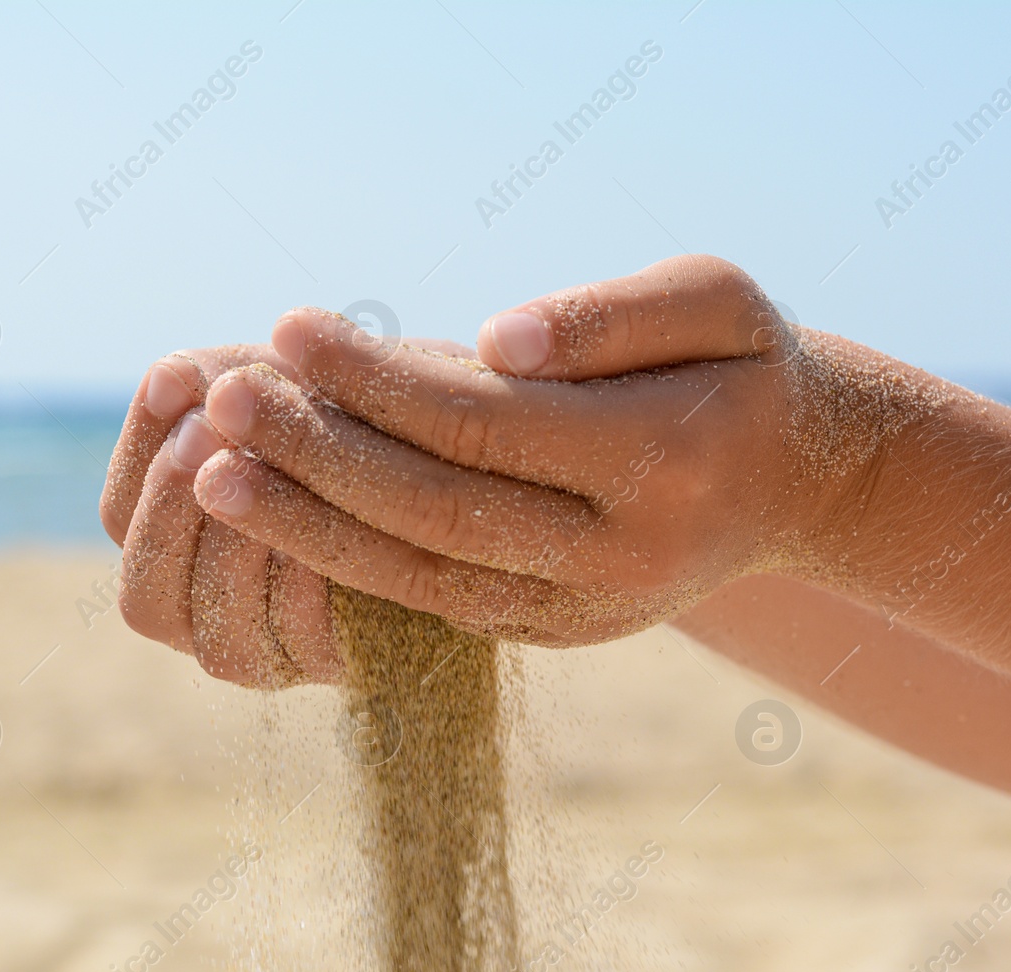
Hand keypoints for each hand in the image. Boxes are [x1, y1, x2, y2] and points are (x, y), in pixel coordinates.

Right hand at [100, 344, 337, 687]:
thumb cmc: (363, 416)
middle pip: (147, 594)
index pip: (121, 515)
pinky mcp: (336, 661)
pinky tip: (327, 513)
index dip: (140, 450)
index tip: (179, 381)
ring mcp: (269, 651)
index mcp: (175, 543)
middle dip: (175, 506)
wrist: (466, 469)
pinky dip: (303, 575)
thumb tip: (170, 378)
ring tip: (269, 462)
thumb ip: (230, 383)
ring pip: (218, 626)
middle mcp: (207, 613)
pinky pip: (299, 636)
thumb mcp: (293, 385)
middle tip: (213, 430)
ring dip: (236, 542)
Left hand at [189, 256, 937, 644]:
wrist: (794, 480)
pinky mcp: (561, 634)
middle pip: (440, 509)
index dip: (379, 381)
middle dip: (321, 456)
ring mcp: (590, 610)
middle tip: (226, 400)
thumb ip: (610, 313)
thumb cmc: (741, 366)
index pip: (487, 424)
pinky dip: (354, 568)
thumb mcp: (713, 299)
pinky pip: (441, 609)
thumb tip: (491, 340)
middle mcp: (624, 555)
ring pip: (426, 578)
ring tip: (216, 473)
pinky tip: (286, 521)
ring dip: (311, 528)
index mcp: (664, 461)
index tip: (291, 327)